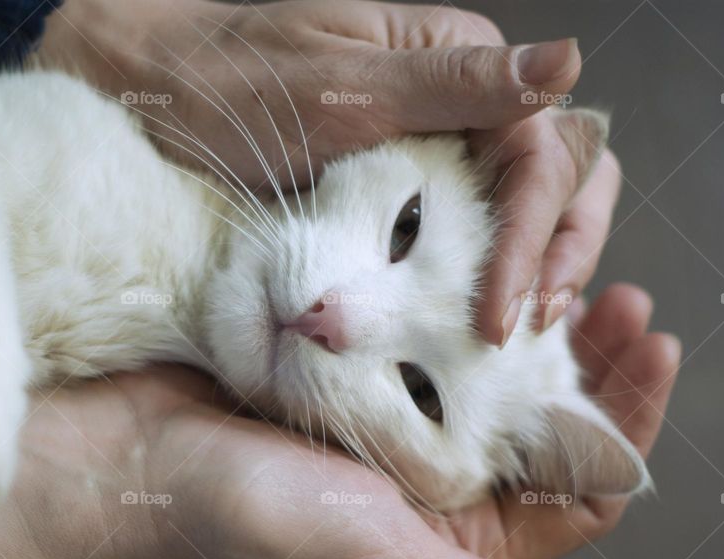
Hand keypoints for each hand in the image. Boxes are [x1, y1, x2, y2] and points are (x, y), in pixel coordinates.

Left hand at [37, 0, 612, 341]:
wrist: (157, 104)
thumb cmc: (231, 81)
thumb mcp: (336, 85)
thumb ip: (452, 83)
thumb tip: (566, 61)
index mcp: (460, 64)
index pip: (543, 151)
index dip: (536, 233)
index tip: (503, 309)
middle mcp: (465, 109)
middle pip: (566, 177)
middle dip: (559, 251)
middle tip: (524, 325)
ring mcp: (440, 158)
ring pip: (538, 208)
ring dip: (544, 267)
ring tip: (514, 332)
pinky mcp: (411, 202)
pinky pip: (477, 237)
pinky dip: (495, 279)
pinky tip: (480, 324)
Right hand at [97, 285, 678, 558]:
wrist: (127, 465)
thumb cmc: (247, 528)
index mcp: (448, 539)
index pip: (569, 494)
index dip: (623, 430)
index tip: (653, 355)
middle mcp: (426, 481)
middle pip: (537, 424)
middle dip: (588, 369)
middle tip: (623, 301)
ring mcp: (386, 417)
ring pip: (486, 370)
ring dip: (532, 327)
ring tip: (570, 270)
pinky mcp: (349, 371)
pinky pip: (423, 332)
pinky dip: (459, 302)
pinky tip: (486, 263)